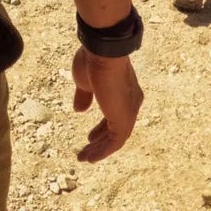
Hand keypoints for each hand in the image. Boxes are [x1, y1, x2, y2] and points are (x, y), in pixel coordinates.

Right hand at [72, 48, 142, 162]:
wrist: (102, 53)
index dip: (102, 127)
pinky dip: (103, 151)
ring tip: (85, 157)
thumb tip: (79, 109)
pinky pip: (115, 142)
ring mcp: (129, 112)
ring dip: (100, 149)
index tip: (91, 136)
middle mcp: (131, 102)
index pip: (114, 113)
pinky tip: (90, 157)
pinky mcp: (125, 120)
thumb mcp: (84, 81)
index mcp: (124, 91)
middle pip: (117, 127)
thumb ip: (83, 96)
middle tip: (88, 146)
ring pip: (116, 137)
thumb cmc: (93, 61)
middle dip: (101, 139)